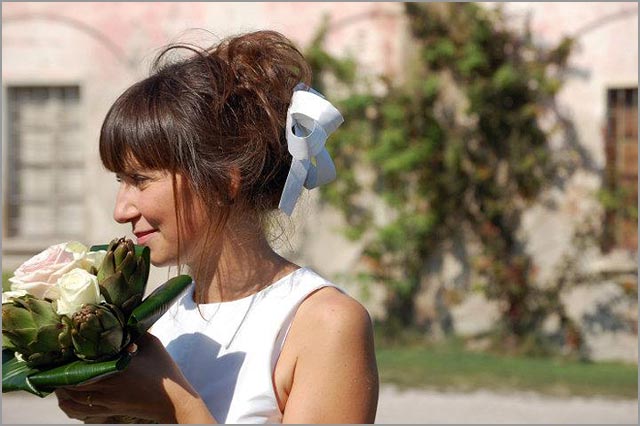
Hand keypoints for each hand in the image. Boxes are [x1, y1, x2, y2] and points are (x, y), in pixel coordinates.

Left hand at [55, 334, 196, 422]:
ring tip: (55, 376)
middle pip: (69, 382)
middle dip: (58, 371)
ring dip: (60, 388)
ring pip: (71, 398)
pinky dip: (68, 404)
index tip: (60, 347)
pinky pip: (79, 411)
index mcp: (115, 368)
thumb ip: (134, 332)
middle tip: (53, 360)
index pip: (80, 363)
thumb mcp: (151, 345)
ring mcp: (105, 401)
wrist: (174, 401)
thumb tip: (121, 318)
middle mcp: (106, 386)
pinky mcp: (108, 410)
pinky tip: (65, 397)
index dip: (66, 357)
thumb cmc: (164, 372)